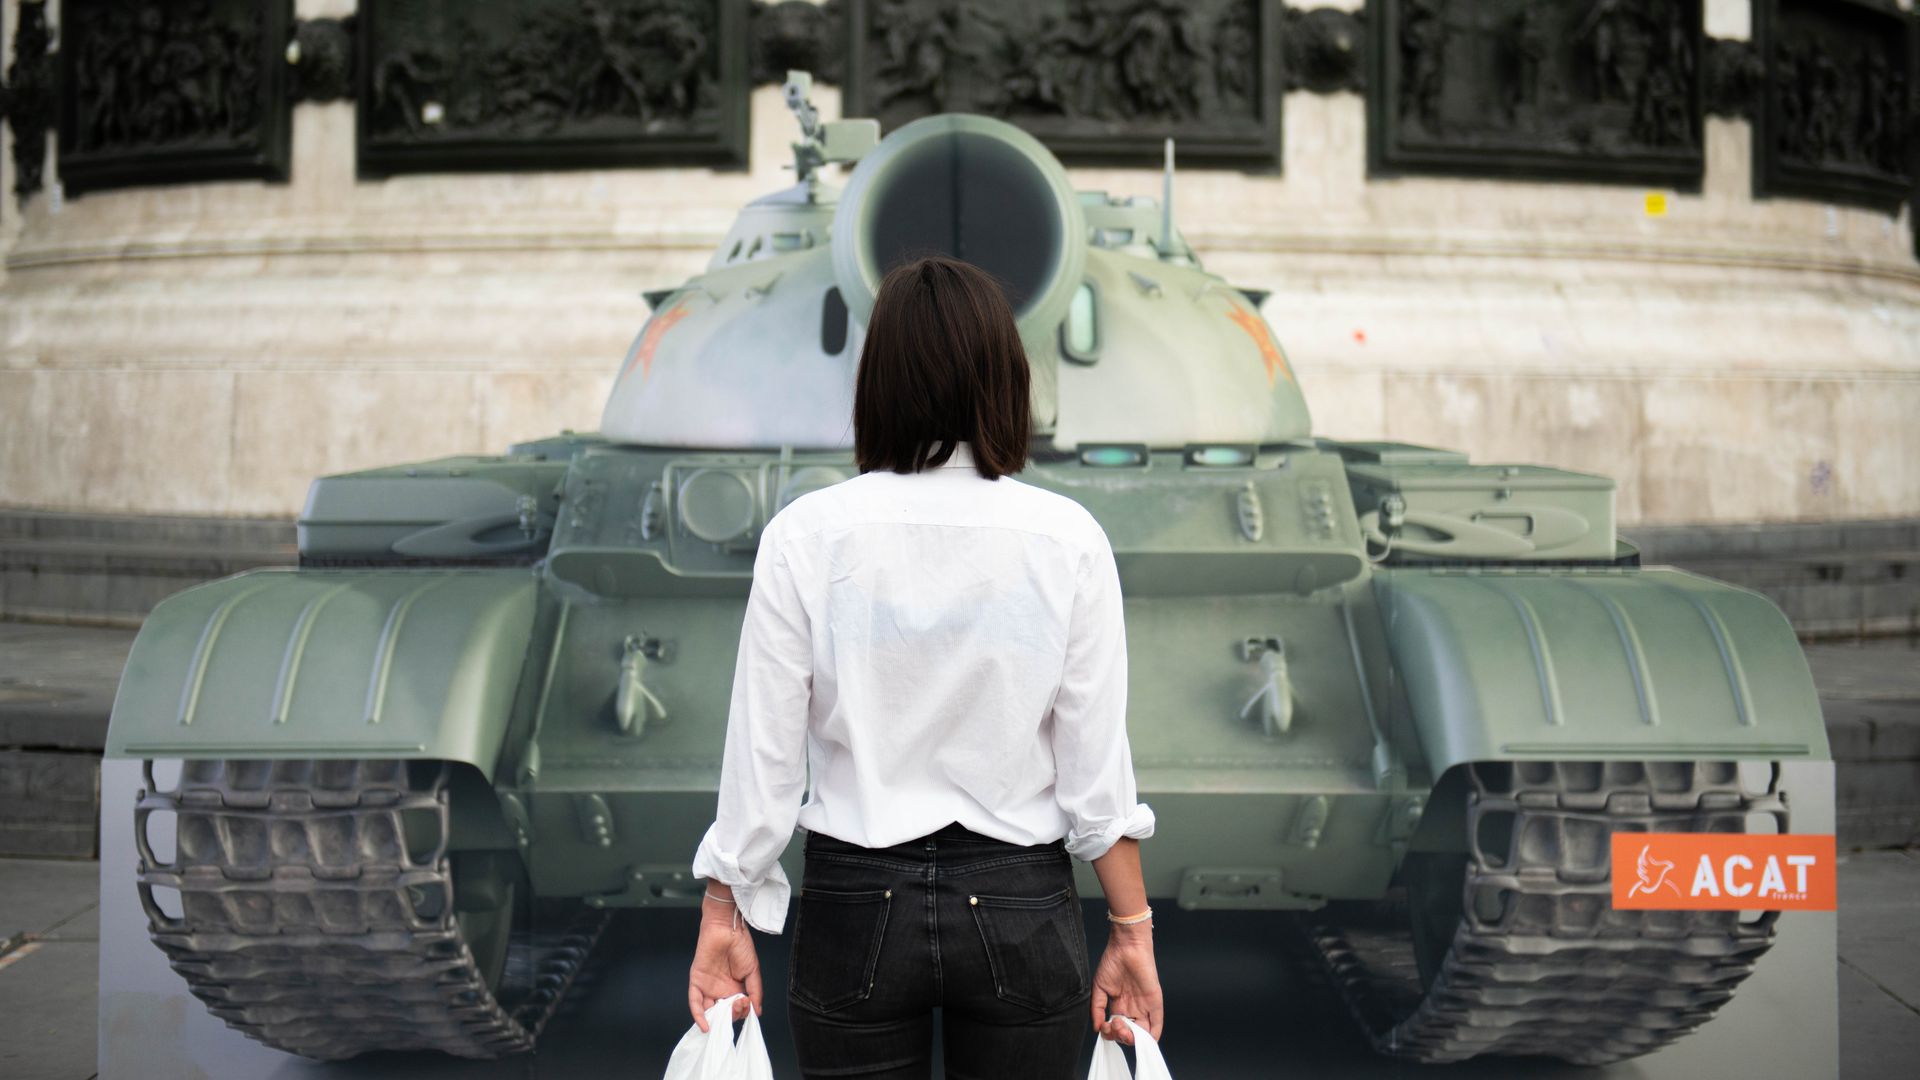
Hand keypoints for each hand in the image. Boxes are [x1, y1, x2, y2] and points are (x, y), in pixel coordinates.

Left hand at [687, 902, 761, 1031]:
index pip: (736, 1009)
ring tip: (727, 1015)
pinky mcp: (697, 982)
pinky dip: (699, 1016)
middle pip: (723, 1013)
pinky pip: (695, 1003)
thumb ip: (755, 992)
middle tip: (740, 1005)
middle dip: (732, 1014)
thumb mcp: (753, 971)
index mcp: (734, 987)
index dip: (742, 1011)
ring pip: (709, 1011)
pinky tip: (706, 1026)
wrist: (728, 928)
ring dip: (717, 1019)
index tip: (748, 1004)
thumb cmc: (741, 945)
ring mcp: (708, 987)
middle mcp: (720, 989)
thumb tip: (756, 1012)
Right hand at [1090, 922, 1162, 1043]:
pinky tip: (1144, 1039)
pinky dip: (1152, 1036)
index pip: (1117, 1028)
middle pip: (1129, 1034)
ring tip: (1122, 1028)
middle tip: (1114, 1026)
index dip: (1110, 1033)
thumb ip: (1097, 1008)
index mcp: (1119, 1005)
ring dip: (1132, 1038)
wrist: (1126, 946)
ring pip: (1142, 1033)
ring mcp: (1144, 1006)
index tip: (1104, 1027)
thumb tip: (1097, 1028)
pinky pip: (1157, 1024)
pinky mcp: (1154, 1002)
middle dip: (1120, 1036)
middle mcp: (1133, 1008)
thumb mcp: (1099, 987)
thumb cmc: (1112, 962)